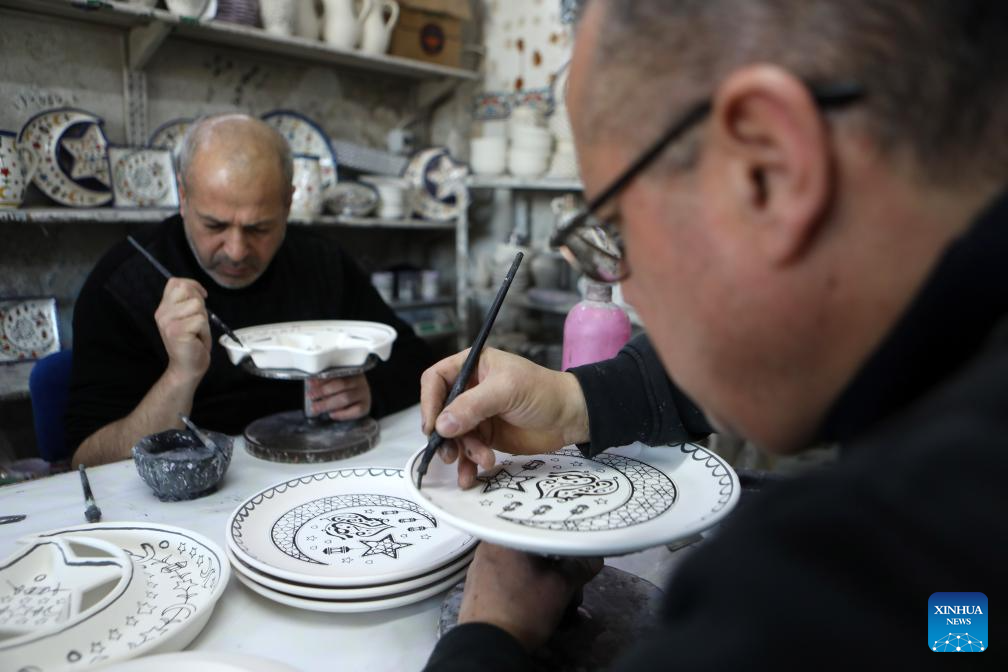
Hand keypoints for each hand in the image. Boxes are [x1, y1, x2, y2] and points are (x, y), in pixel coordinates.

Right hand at [154, 278, 210, 384]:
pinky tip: (197, 339)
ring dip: (203, 319)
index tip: (202, 297)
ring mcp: (168, 322)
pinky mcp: (176, 332)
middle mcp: (162, 313)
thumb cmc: (192, 341)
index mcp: (163, 308)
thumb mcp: (188, 317)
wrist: (187, 367)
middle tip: (197, 321)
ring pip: (196, 305)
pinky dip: (204, 329)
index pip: (175, 282)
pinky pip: (200, 320)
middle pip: (187, 290)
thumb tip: (196, 289)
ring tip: (197, 331)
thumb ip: (187, 302)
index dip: (193, 286)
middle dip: (200, 303)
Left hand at [307, 374, 371, 420]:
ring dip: (328, 404)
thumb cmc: (346, 390)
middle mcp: (360, 381)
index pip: (337, 373)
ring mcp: (364, 394)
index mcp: (351, 371)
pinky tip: (332, 415)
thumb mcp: (337, 383)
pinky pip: (355, 411)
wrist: (362, 399)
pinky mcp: (365, 407)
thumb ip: (326, 383)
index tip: (310, 383)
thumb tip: (311, 384)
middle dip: (323, 391)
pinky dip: (342, 414)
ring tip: (316, 408)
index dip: (322, 378)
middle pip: (341, 385)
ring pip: (346, 398)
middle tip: (310, 396)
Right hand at [420, 348, 589, 487]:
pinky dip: (467, 465)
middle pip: (440, 412)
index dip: (429, 401)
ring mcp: (477, 415)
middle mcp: (470, 390)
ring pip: (453, 436)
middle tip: (451, 452)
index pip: (435, 379)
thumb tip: (442, 425)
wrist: (571, 417)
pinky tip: (471, 477)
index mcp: (471, 367)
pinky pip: (467, 451)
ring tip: (482, 460)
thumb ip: (472, 406)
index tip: (433, 425)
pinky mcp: (486, 437)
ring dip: (462, 452)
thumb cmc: (542, 392)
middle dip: (444, 434)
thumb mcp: (507, 391)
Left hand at [459, 543, 602, 650]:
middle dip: (558, 573)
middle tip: (573, 593)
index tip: (578, 561)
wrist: (487, 645)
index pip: (543, 531)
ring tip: (561, 606)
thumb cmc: (524, 608)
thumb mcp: (560, 587)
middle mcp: (488, 545)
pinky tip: (539, 606)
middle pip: (534, 552)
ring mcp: (480, 566)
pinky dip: (526, 589)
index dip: (565, 547)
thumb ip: (580, 567)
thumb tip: (595, 558)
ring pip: (523, 567)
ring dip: (545, 583)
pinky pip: (508, 579)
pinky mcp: (478, 586)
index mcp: (506, 536)